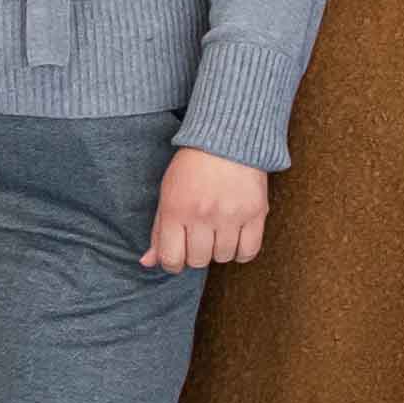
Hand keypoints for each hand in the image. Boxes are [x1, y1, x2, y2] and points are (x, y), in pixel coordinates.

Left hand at [142, 150, 270, 273]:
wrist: (227, 139)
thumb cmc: (191, 168)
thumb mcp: (167, 194)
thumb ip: (158, 231)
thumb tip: (148, 263)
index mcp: (175, 210)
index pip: (171, 259)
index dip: (172, 263)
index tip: (177, 255)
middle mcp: (202, 215)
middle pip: (198, 260)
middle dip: (196, 253)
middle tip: (198, 237)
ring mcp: (230, 215)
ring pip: (223, 257)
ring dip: (219, 250)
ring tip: (217, 231)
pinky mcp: (256, 213)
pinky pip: (249, 251)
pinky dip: (241, 250)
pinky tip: (235, 237)